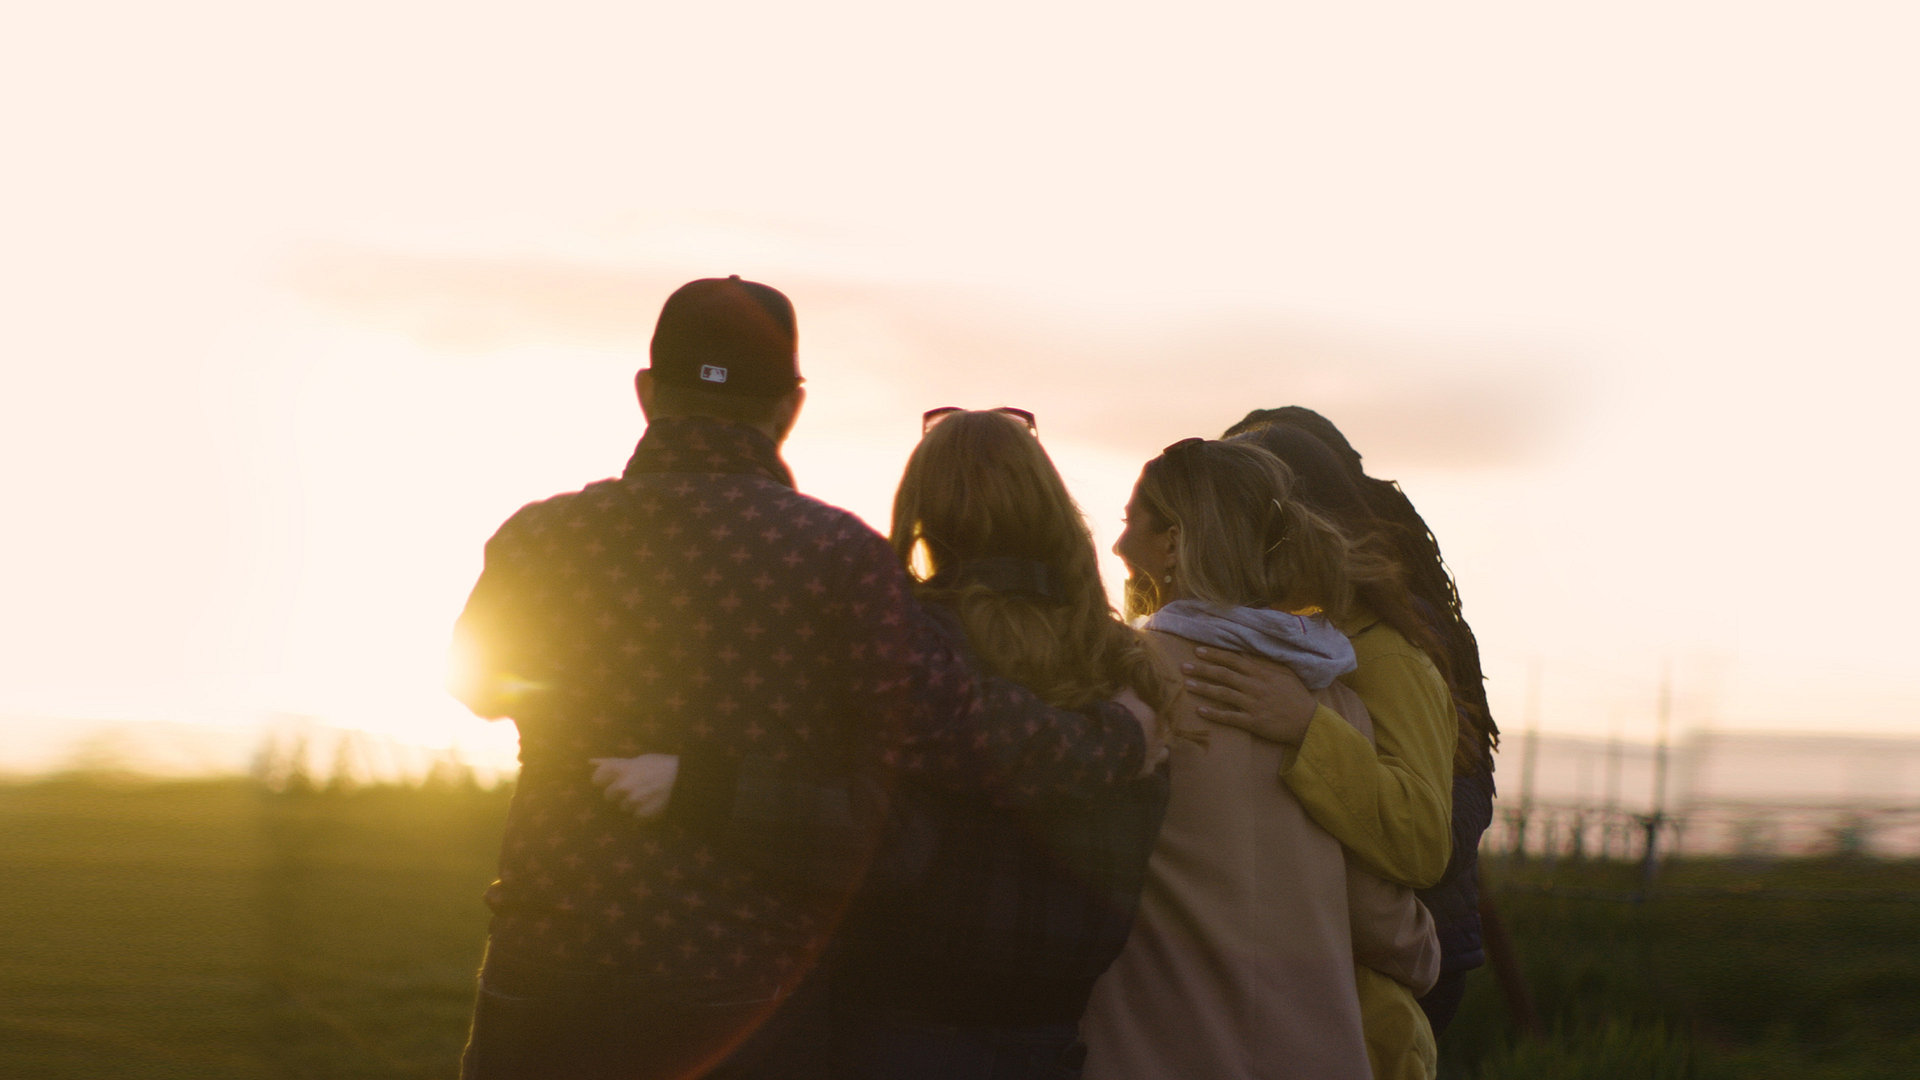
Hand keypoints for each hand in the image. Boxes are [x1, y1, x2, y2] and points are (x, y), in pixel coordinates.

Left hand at [590, 754, 680, 818]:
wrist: (683, 778)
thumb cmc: (659, 765)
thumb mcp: (636, 759)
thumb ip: (613, 762)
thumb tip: (590, 762)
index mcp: (621, 769)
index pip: (597, 778)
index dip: (602, 780)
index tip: (609, 780)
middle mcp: (623, 785)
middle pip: (608, 796)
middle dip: (617, 793)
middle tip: (632, 788)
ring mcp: (632, 801)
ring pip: (622, 807)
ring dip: (630, 804)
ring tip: (645, 796)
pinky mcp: (642, 814)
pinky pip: (635, 817)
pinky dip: (641, 812)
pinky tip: (650, 804)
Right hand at [1112, 687, 1168, 776]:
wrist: (1114, 741)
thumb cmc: (1121, 714)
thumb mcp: (1125, 695)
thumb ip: (1132, 688)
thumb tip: (1135, 681)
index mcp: (1159, 718)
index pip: (1165, 716)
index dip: (1156, 715)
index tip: (1148, 715)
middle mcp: (1162, 736)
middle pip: (1165, 734)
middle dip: (1158, 733)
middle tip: (1146, 731)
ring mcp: (1156, 754)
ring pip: (1163, 753)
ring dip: (1156, 750)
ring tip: (1145, 748)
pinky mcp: (1147, 769)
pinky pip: (1149, 768)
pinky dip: (1144, 765)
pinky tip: (1136, 763)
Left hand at [1181, 646, 1317, 744]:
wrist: (1309, 722)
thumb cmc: (1297, 696)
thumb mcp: (1284, 674)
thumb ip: (1265, 664)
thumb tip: (1247, 654)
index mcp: (1261, 673)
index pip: (1233, 660)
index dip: (1215, 654)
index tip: (1198, 650)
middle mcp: (1255, 686)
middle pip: (1224, 675)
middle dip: (1202, 669)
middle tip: (1183, 666)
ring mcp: (1253, 704)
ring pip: (1223, 694)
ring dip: (1203, 688)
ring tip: (1187, 685)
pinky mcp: (1253, 722)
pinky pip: (1229, 717)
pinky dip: (1214, 714)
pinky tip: (1200, 710)